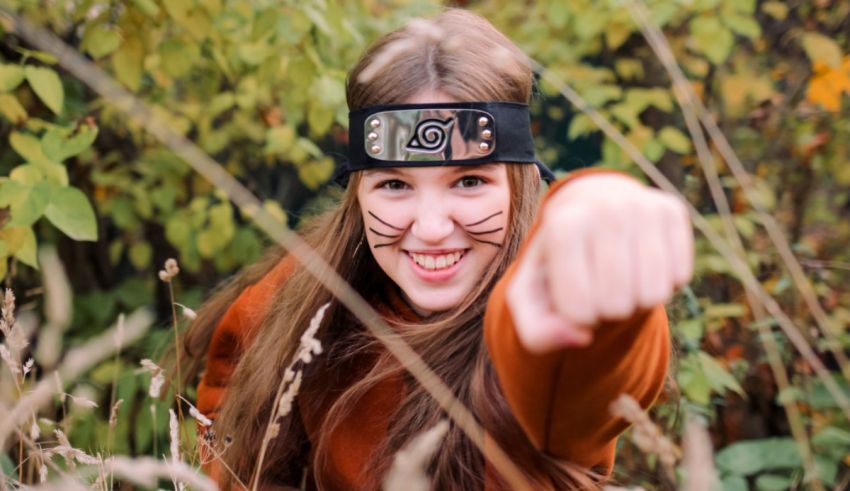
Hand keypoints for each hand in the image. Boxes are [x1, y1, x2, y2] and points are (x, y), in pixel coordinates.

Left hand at [506, 173, 692, 352]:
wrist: (588, 210)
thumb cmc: (555, 262)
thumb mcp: (530, 298)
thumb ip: (537, 331)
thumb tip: (581, 338)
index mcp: (562, 226)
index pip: (580, 310)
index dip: (578, 318)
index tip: (570, 294)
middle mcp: (604, 209)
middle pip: (617, 306)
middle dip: (606, 311)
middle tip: (596, 286)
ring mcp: (642, 205)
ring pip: (653, 296)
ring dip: (635, 301)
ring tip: (617, 277)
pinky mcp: (672, 209)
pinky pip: (678, 278)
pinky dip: (660, 284)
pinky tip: (640, 263)